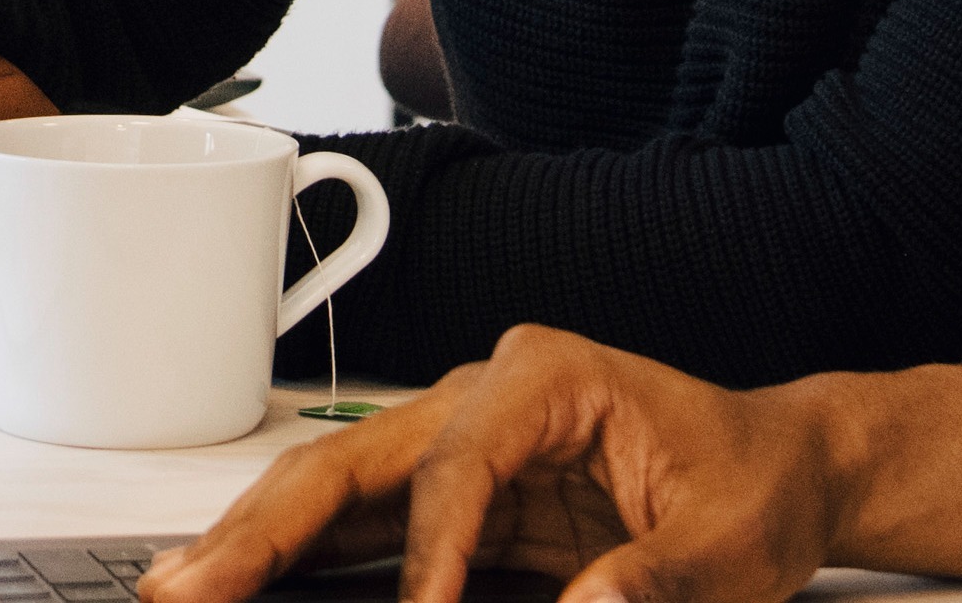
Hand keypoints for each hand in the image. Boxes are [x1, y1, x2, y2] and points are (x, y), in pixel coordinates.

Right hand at [137, 335, 961, 602]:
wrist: (782, 465)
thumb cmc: (757, 486)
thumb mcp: (734, 546)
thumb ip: (658, 582)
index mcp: (546, 379)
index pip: (456, 466)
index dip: (432, 552)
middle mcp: (482, 393)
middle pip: (348, 459)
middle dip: (262, 526)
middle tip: (188, 585)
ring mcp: (455, 436)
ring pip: (329, 485)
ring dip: (252, 540)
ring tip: (180, 586)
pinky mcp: (448, 487)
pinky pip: (354, 522)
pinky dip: (291, 556)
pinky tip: (235, 582)